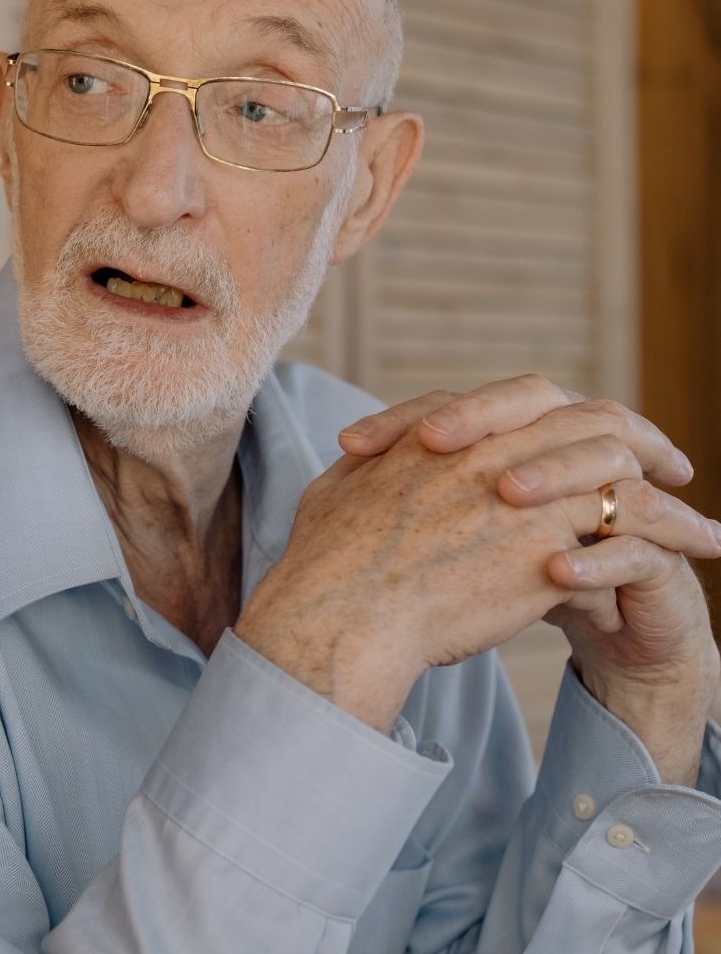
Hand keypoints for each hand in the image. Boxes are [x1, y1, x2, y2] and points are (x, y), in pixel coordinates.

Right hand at [237, 391, 719, 733]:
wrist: (343, 611)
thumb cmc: (326, 559)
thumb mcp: (338, 489)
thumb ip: (371, 464)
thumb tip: (368, 457)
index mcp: (444, 432)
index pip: (531, 398)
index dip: (575, 414)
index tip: (598, 436)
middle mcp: (492, 450)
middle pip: (591, 420)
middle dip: (643, 439)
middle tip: (673, 465)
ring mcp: (523, 494)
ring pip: (621, 471)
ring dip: (667, 497)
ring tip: (700, 526)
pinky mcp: (547, 547)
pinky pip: (628, 527)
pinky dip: (668, 537)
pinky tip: (693, 553)